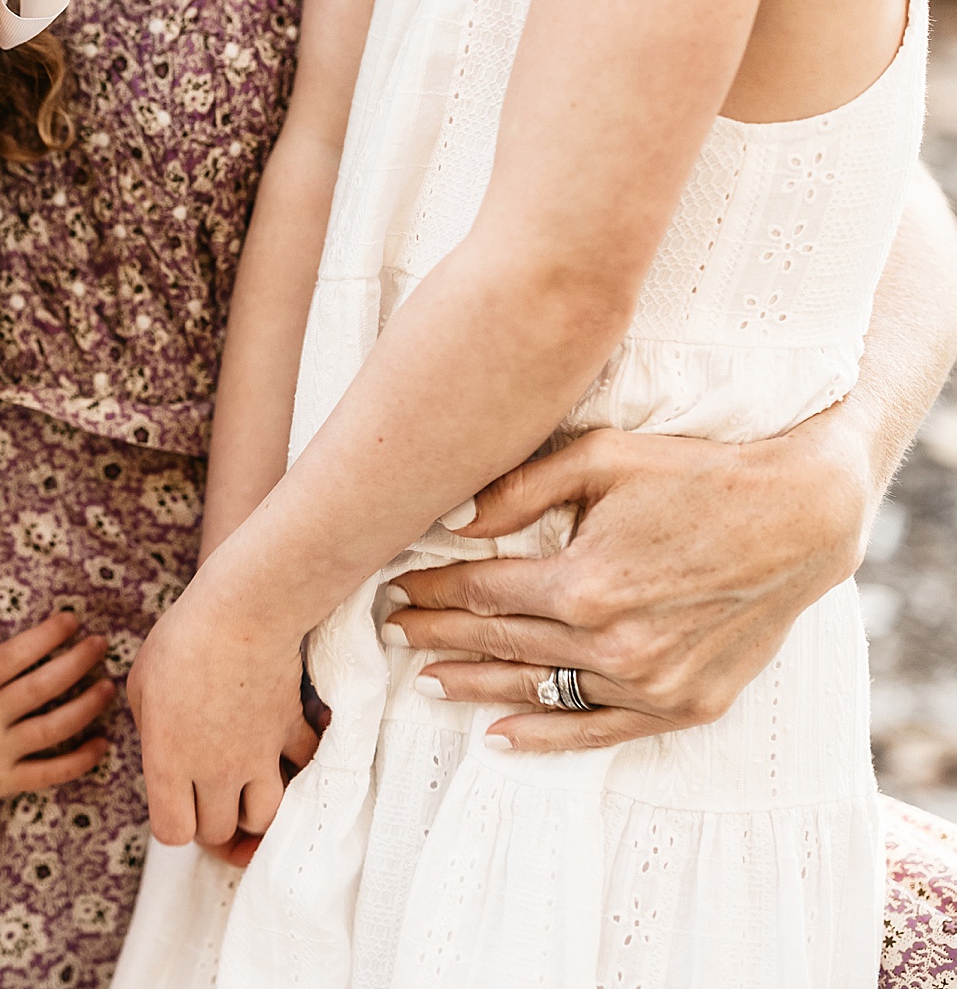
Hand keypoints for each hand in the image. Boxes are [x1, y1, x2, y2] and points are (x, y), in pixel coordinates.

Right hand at [0, 612, 114, 821]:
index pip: (15, 656)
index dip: (46, 636)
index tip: (71, 620)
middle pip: (42, 686)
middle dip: (75, 662)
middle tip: (101, 644)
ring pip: (52, 727)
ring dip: (85, 707)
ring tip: (108, 688)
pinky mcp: (2, 783)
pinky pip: (47, 773)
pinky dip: (77, 761)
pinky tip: (100, 747)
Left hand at [130, 575, 319, 850]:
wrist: (242, 611)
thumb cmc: (181, 641)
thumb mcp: (141, 684)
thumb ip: (148, 728)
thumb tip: (162, 748)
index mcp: (170, 762)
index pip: (173, 833)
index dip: (173, 822)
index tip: (173, 801)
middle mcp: (215, 770)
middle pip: (218, 831)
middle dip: (210, 819)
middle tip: (206, 793)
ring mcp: (259, 755)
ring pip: (264, 818)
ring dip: (253, 809)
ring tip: (244, 784)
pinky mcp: (290, 732)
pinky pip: (303, 770)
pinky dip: (297, 768)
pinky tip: (286, 753)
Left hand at [387, 418, 869, 750]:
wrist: (801, 518)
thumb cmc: (697, 474)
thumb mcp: (603, 456)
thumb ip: (521, 488)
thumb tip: (450, 519)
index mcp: (584, 583)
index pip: (483, 592)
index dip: (431, 590)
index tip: (394, 587)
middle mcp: (613, 643)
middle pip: (499, 641)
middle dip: (437, 633)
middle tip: (391, 630)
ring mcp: (650, 682)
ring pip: (538, 689)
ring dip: (475, 684)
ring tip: (427, 679)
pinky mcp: (685, 703)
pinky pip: (598, 730)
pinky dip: (546, 735)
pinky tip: (500, 736)